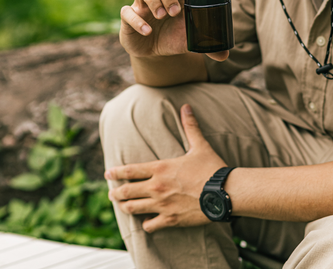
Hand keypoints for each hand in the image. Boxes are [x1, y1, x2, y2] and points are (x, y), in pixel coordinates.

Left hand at [106, 104, 226, 232]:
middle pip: (126, 192)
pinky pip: (150, 226)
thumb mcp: (200, 145)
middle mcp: (157, 187)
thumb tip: (186, 107)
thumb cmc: (211, 168)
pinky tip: (147, 222)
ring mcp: (162, 205)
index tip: (107, 173)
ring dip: (125, 207)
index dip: (116, 172)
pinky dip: (146, 224)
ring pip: (134, 209)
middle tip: (111, 194)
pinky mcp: (171, 219)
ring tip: (122, 206)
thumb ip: (190, 126)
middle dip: (116, 193)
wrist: (224, 192)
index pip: (130, 170)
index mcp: (160, 169)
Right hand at [120, 0, 227, 60]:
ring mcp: (141, 5)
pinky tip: (148, 31)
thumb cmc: (173, 39)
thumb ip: (207, 46)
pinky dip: (137, 20)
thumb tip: (224, 55)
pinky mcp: (128, 17)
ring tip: (161, 17)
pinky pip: (126, 11)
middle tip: (174, 12)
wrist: (153, 52)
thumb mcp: (190, 42)